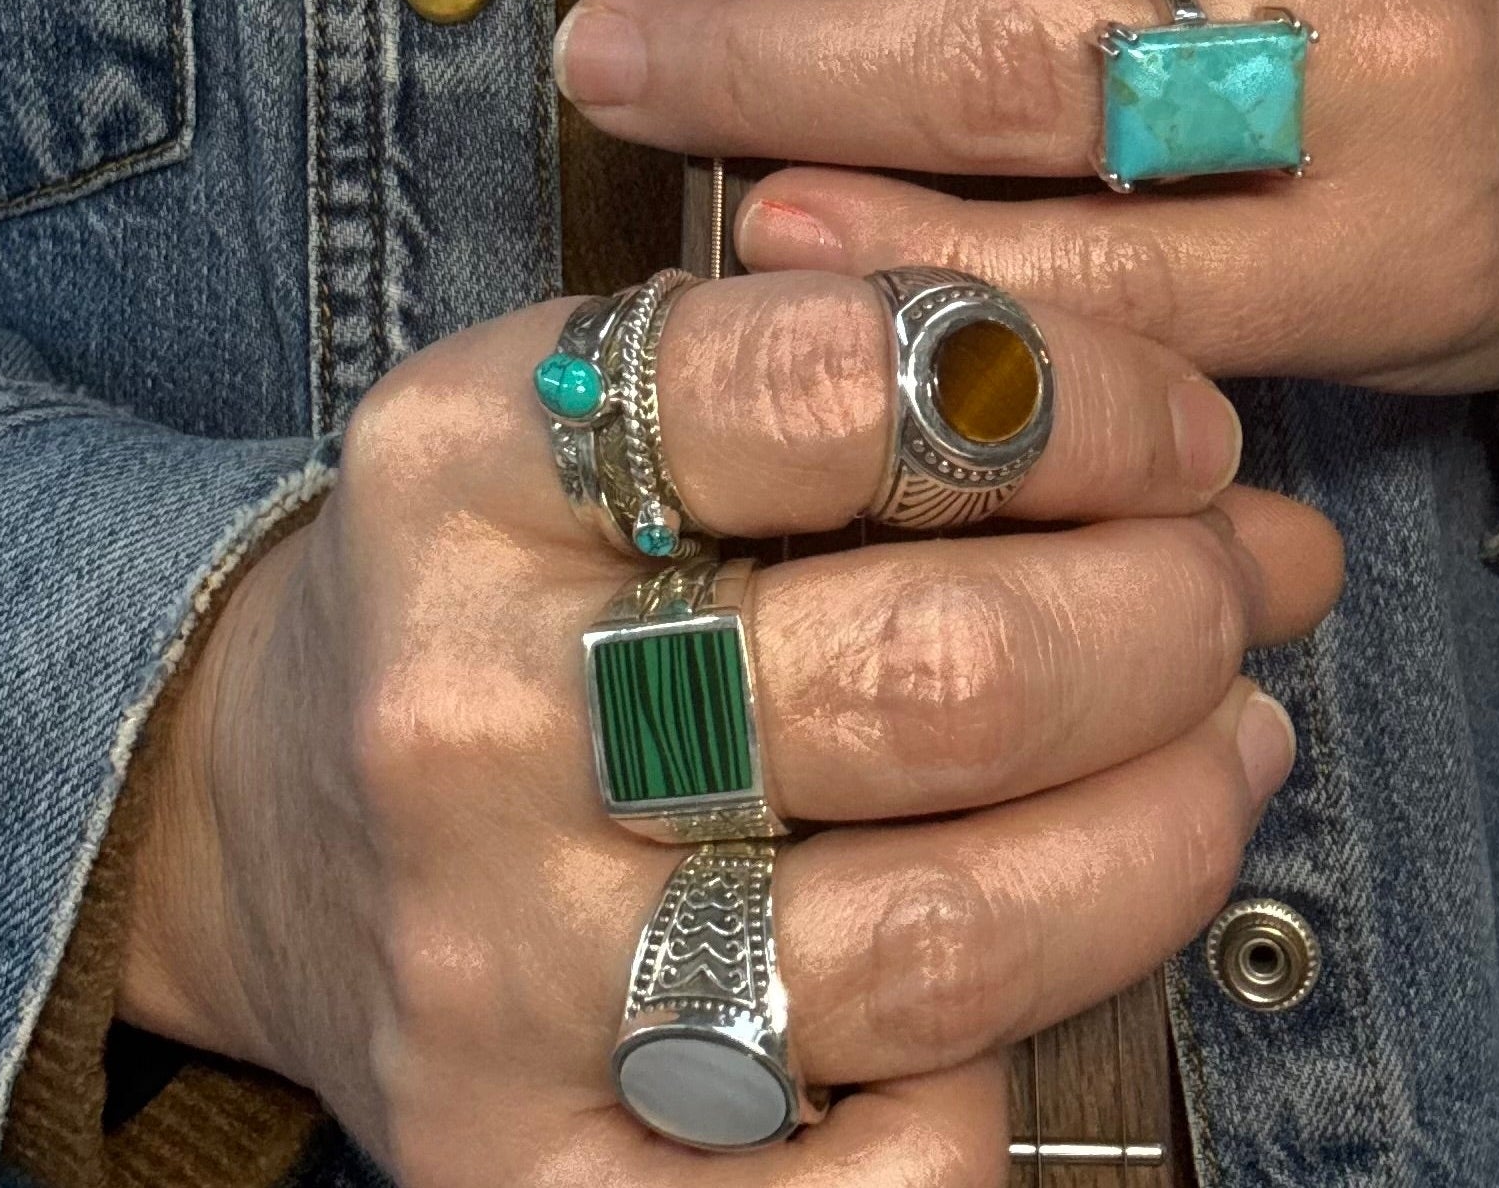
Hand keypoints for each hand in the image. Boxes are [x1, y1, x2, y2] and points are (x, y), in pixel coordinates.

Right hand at [116, 271, 1339, 1185]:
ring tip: (1221, 746)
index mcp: (471, 466)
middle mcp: (465, 716)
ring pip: (943, 942)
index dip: (1074, 401)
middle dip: (1163, 623)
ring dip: (1162, 830)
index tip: (1184, 434)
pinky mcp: (534, 1174)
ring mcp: (497, 973)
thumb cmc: (504, 577)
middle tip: (1231, 591)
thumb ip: (871, 389)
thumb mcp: (605, 406)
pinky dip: (1014, 1077)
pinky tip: (1047, 957)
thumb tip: (1222, 490)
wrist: (268, 811)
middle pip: (931, 681)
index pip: (831, 390)